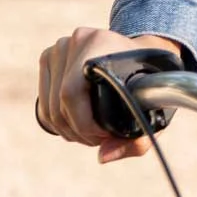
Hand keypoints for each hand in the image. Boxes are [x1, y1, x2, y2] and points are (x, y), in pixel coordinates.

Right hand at [36, 26, 185, 164]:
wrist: (142, 54)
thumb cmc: (148, 85)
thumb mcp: (154, 112)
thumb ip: (136, 142)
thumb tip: (102, 156)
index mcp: (100, 44)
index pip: (72, 93)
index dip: (85, 124)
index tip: (106, 136)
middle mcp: (76, 40)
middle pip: (59, 103)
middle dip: (79, 131)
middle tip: (101, 139)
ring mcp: (60, 47)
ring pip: (49, 107)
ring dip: (68, 130)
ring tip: (92, 132)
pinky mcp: (49, 57)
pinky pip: (43, 103)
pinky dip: (57, 122)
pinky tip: (78, 123)